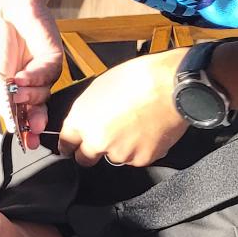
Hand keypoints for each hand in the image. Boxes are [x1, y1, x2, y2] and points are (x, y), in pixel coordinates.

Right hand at [0, 0, 63, 149]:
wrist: (8, 9)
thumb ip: (1, 100)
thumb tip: (10, 125)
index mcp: (13, 88)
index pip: (22, 114)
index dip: (26, 130)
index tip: (27, 144)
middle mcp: (30, 84)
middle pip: (38, 111)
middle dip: (35, 122)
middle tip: (33, 131)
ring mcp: (43, 72)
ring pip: (43, 96)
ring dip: (29, 95)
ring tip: (16, 85)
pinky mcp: (53, 60)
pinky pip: (48, 77)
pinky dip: (34, 78)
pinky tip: (22, 74)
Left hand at [56, 51, 190, 166]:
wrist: (172, 85)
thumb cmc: (139, 77)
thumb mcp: (101, 86)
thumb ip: (88, 109)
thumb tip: (87, 119)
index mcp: (82, 119)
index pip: (66, 143)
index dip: (69, 144)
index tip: (70, 147)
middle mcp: (97, 140)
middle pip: (85, 158)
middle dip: (91, 151)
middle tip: (105, 137)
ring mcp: (120, 153)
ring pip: (114, 157)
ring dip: (120, 147)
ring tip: (135, 124)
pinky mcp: (141, 159)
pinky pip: (136, 158)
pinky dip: (140, 148)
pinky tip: (148, 129)